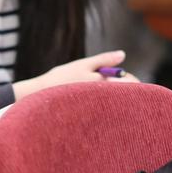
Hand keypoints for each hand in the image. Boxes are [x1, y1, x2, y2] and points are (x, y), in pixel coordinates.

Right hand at [12, 50, 137, 101]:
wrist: (39, 98)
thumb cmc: (60, 79)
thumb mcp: (82, 65)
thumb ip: (103, 60)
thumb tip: (122, 54)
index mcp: (103, 83)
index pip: (129, 82)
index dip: (132, 80)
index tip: (128, 78)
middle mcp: (102, 99)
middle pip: (125, 94)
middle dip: (127, 90)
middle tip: (122, 88)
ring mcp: (96, 110)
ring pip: (115, 103)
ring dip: (116, 98)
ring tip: (106, 96)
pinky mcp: (89, 117)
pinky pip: (104, 111)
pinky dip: (105, 106)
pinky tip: (96, 104)